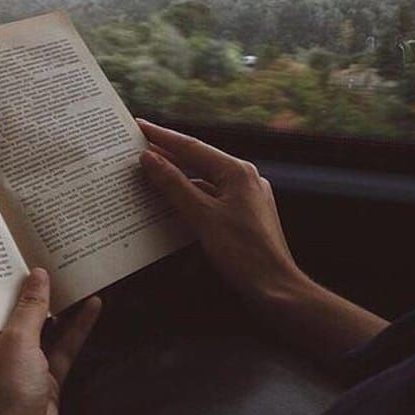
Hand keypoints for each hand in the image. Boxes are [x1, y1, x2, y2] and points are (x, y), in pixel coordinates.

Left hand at [0, 268, 100, 414]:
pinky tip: (92, 308)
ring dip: (66, 304)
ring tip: (80, 276)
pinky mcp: (50, 379)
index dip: (18, 276)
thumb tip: (37, 274)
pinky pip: (67, 346)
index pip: (4, 298)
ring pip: (51, 326)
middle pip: (29, 311)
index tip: (31, 250)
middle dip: (43, 288)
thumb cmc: (6, 396)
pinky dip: (80, 327)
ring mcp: (30, 364)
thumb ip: (30, 309)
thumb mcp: (18, 343)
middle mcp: (7, 347)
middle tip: (59, 257)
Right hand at [137, 119, 302, 302]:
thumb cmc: (243, 253)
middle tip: (138, 144)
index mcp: (237, 171)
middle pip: (198, 161)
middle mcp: (244, 178)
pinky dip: (189, 196)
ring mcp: (245, 197)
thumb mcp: (202, 216)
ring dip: (176, 176)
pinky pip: (210, 197)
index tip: (138, 125)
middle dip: (167, 153)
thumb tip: (148, 158)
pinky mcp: (243, 215)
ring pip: (204, 180)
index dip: (161, 136)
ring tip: (148, 169)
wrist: (277, 290)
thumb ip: (173, 185)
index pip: (191, 147)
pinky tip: (171, 199)